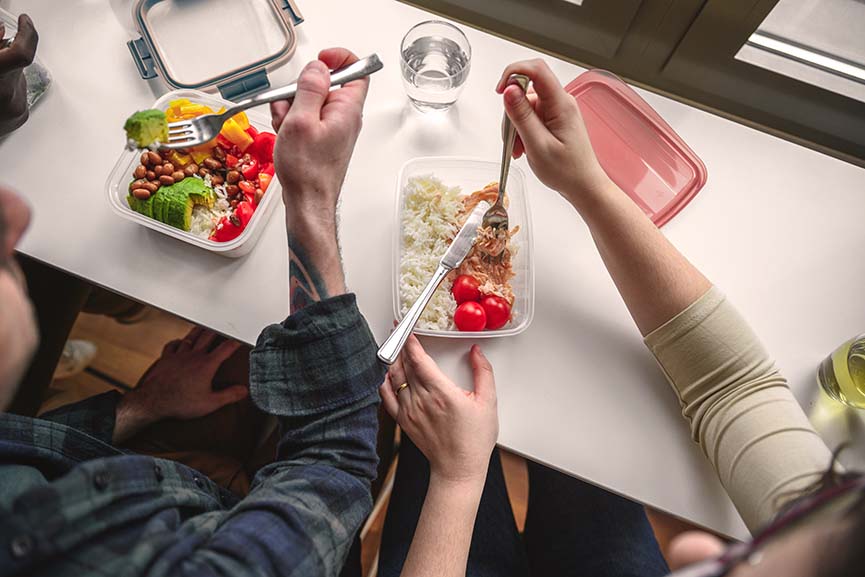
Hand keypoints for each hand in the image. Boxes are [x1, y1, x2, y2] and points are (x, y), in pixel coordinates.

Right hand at [0, 14, 37, 135]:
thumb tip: (2, 31)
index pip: (22, 53)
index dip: (27, 34)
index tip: (25, 22)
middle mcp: (7, 96)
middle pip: (17, 64)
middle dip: (5, 56)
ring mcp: (16, 109)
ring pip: (18, 78)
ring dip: (6, 74)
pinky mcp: (20, 117)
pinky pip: (19, 94)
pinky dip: (8, 89)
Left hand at [114, 327, 247, 441]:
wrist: (154, 401)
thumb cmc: (180, 402)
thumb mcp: (210, 403)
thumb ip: (229, 395)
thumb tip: (243, 391)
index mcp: (206, 365)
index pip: (225, 348)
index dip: (234, 342)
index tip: (239, 339)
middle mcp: (193, 356)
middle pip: (207, 337)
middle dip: (216, 331)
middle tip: (221, 327)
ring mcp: (178, 356)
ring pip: (190, 338)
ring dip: (198, 332)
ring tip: (203, 328)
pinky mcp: (165, 359)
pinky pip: (172, 346)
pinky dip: (177, 342)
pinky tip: (178, 341)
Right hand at [270, 48, 369, 228]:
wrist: (307, 203)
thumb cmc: (308, 171)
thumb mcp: (302, 121)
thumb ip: (310, 88)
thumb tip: (317, 67)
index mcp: (348, 109)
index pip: (357, 71)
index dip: (340, 59)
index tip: (320, 60)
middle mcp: (344, 118)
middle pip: (323, 86)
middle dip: (300, 91)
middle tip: (290, 108)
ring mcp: (332, 129)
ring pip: (308, 103)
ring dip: (291, 109)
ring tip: (286, 129)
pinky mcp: (321, 139)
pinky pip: (304, 120)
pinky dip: (291, 124)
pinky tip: (286, 137)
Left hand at [380, 336, 497, 483]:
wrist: (458, 469)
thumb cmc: (474, 440)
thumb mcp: (488, 402)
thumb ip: (483, 372)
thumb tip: (477, 352)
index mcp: (442, 393)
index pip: (419, 360)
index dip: (410, 342)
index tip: (408, 330)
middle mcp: (421, 401)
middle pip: (404, 365)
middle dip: (401, 346)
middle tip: (400, 333)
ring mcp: (409, 412)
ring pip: (394, 378)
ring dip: (393, 361)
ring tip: (396, 349)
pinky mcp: (403, 421)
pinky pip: (386, 396)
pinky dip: (385, 382)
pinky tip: (389, 374)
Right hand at [496, 59, 612, 207]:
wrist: (583, 186)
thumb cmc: (567, 171)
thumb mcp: (538, 145)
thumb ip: (522, 116)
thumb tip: (509, 90)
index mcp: (561, 104)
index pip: (536, 69)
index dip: (514, 73)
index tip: (500, 91)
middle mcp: (560, 102)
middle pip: (526, 90)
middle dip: (512, 112)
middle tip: (511, 139)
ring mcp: (557, 110)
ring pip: (525, 105)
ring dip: (516, 126)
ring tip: (521, 149)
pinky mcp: (554, 119)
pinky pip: (531, 116)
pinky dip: (522, 131)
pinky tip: (525, 148)